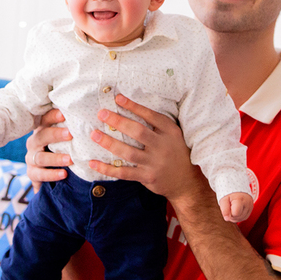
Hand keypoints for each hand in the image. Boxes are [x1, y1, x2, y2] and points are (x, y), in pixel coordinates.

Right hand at [25, 108, 71, 188]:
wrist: (46, 174)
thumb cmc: (59, 150)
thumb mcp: (63, 140)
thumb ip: (71, 131)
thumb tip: (91, 117)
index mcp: (42, 131)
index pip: (45, 120)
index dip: (53, 116)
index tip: (64, 114)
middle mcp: (34, 142)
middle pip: (41, 136)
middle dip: (55, 135)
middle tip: (70, 134)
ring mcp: (31, 158)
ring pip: (41, 157)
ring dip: (56, 158)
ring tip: (70, 159)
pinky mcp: (32, 173)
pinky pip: (40, 174)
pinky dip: (52, 174)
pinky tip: (64, 174)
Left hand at [88, 94, 204, 204]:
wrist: (186, 181)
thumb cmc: (176, 153)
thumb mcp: (174, 135)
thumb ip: (158, 125)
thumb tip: (131, 107)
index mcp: (170, 132)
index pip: (151, 116)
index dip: (134, 106)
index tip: (118, 98)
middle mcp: (163, 146)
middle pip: (138, 132)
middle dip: (118, 121)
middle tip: (102, 114)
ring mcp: (154, 163)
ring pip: (128, 152)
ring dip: (109, 143)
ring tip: (94, 135)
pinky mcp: (147, 177)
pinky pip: (123, 173)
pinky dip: (107, 169)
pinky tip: (93, 163)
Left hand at [219, 192, 252, 223]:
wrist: (237, 191)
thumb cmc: (230, 195)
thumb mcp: (224, 200)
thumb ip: (224, 209)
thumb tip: (226, 218)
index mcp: (240, 199)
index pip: (236, 213)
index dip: (230, 213)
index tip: (228, 207)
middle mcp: (247, 204)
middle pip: (238, 217)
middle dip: (232, 215)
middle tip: (230, 207)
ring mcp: (250, 207)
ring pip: (241, 219)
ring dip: (235, 217)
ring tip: (233, 209)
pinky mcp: (250, 210)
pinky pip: (243, 218)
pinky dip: (238, 216)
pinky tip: (237, 211)